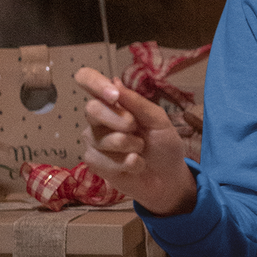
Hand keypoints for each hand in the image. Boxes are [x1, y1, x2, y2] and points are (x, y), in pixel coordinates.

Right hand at [74, 67, 196, 216]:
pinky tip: (136, 166)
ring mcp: (94, 141)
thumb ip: (137, 103)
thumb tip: (114, 81)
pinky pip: (102, 160)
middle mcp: (99, 119)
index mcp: (114, 102)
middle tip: (136, 128)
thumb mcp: (159, 121)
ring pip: (100, 138)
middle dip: (119, 120)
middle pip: (92, 109)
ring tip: (141, 151)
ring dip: (129, 145)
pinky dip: (127, 164)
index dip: (94, 82)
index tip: (113, 96)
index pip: (87, 80)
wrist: (169, 177)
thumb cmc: (164, 145)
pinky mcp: (94, 163)